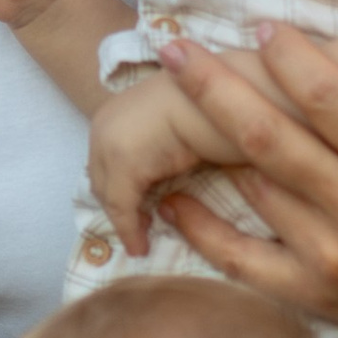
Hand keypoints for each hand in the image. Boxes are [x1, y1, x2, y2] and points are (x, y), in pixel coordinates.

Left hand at [86, 65, 240, 252]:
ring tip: (141, 244)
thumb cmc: (219, 108)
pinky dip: (130, 231)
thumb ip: (159, 150)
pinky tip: (141, 248)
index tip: (136, 214)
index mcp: (115, 111)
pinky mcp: (124, 161)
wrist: (237, 89)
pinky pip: (122, 208)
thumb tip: (158, 187)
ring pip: (108, 196)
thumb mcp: (177, 129)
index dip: (118, 192)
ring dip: (125, 222)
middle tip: (139, 232)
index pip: (104, 163)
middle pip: (100, 180)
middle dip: (118, 208)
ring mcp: (110, 141)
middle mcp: (104, 123)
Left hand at [152, 27, 337, 337]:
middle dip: (215, 87)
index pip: (334, 98)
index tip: (257, 24)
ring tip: (164, 100)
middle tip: (174, 47)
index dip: (290, 58)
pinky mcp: (322, 296)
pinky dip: (202, 229)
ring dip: (205, 146)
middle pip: (272, 136)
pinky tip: (169, 196)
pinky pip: (245, 260)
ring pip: (255, 189)